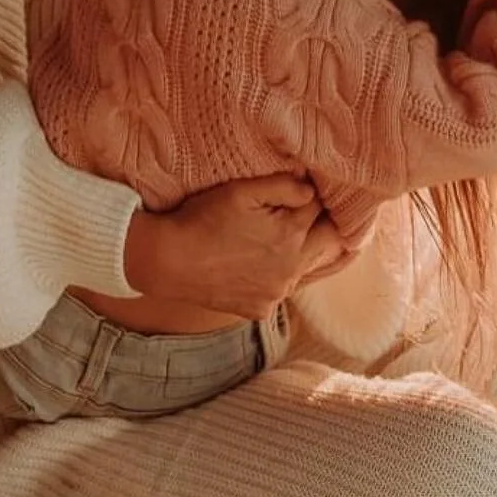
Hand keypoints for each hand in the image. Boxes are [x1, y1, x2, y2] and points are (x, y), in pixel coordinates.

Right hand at [123, 175, 345, 318]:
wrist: (168, 262)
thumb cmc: (202, 220)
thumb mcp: (240, 191)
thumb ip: (283, 186)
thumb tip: (311, 188)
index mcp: (291, 234)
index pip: (320, 208)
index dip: (313, 195)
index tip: (306, 188)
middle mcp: (292, 268)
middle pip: (328, 242)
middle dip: (321, 225)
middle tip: (305, 214)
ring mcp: (277, 293)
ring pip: (303, 270)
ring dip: (298, 254)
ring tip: (272, 239)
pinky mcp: (261, 310)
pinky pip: (278, 292)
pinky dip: (272, 278)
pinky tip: (253, 266)